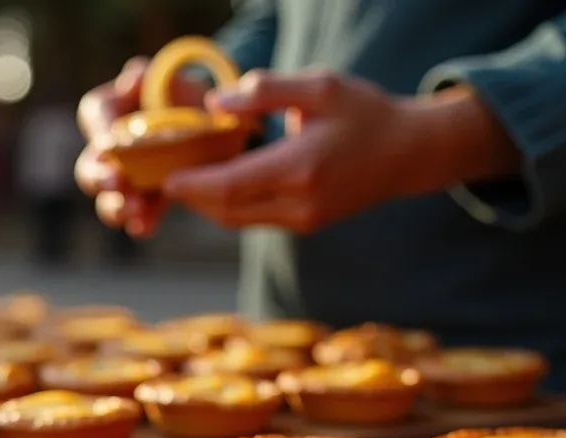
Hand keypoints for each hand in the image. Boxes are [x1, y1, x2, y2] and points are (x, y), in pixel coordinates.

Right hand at [75, 57, 206, 237]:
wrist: (210, 123)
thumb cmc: (180, 93)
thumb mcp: (169, 76)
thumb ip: (147, 74)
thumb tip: (132, 81)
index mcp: (109, 111)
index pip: (94, 115)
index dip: (99, 130)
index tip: (111, 142)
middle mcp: (108, 150)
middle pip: (89, 168)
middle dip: (99, 178)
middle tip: (116, 181)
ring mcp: (124, 181)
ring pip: (106, 200)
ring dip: (116, 207)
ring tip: (133, 209)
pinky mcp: (146, 202)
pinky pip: (136, 217)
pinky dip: (139, 222)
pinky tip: (145, 226)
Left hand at [163, 70, 516, 233]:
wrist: (408, 154)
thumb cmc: (364, 112)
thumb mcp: (320, 85)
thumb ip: (266, 89)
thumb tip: (217, 101)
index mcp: (301, 168)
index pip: (230, 186)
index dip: (190, 185)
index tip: (160, 176)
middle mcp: (299, 203)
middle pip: (225, 210)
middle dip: (189, 196)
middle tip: (157, 176)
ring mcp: (302, 220)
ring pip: (236, 220)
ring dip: (205, 203)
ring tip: (178, 179)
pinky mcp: (303, 225)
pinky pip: (252, 219)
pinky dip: (227, 205)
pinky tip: (212, 184)